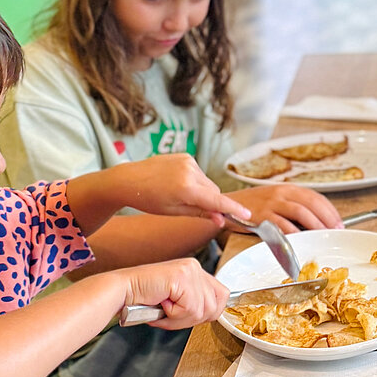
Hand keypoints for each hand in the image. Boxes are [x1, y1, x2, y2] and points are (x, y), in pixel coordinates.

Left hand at [108, 154, 250, 224]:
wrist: (129, 180)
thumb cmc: (148, 199)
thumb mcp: (174, 212)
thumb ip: (201, 214)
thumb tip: (220, 220)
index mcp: (187, 188)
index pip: (217, 200)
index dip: (233, 209)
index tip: (247, 216)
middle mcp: (190, 171)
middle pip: (214, 191)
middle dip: (211, 201)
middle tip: (197, 210)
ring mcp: (188, 161)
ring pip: (207, 182)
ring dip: (202, 191)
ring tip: (181, 195)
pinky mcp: (185, 156)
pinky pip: (199, 172)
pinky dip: (195, 181)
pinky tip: (178, 184)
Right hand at [120, 258, 229, 328]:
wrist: (123, 292)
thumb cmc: (145, 299)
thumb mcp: (178, 302)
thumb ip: (196, 303)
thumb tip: (213, 314)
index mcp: (196, 270)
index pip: (222, 295)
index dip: (208, 312)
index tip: (188, 315)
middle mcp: (195, 267)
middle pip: (214, 307)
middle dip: (191, 319)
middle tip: (170, 314)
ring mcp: (189, 270)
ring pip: (202, 310)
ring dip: (180, 318)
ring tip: (163, 309)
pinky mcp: (181, 277)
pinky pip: (189, 308)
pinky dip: (173, 315)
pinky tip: (161, 304)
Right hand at [225, 184, 343, 232]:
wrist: (226, 206)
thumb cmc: (253, 206)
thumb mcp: (275, 199)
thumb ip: (293, 206)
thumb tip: (317, 222)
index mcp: (288, 189)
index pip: (315, 197)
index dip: (330, 210)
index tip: (339, 223)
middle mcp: (281, 193)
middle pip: (311, 203)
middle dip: (327, 218)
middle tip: (336, 231)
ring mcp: (272, 203)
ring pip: (300, 212)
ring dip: (315, 225)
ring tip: (323, 235)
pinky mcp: (262, 216)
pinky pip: (282, 225)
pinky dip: (294, 233)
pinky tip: (302, 240)